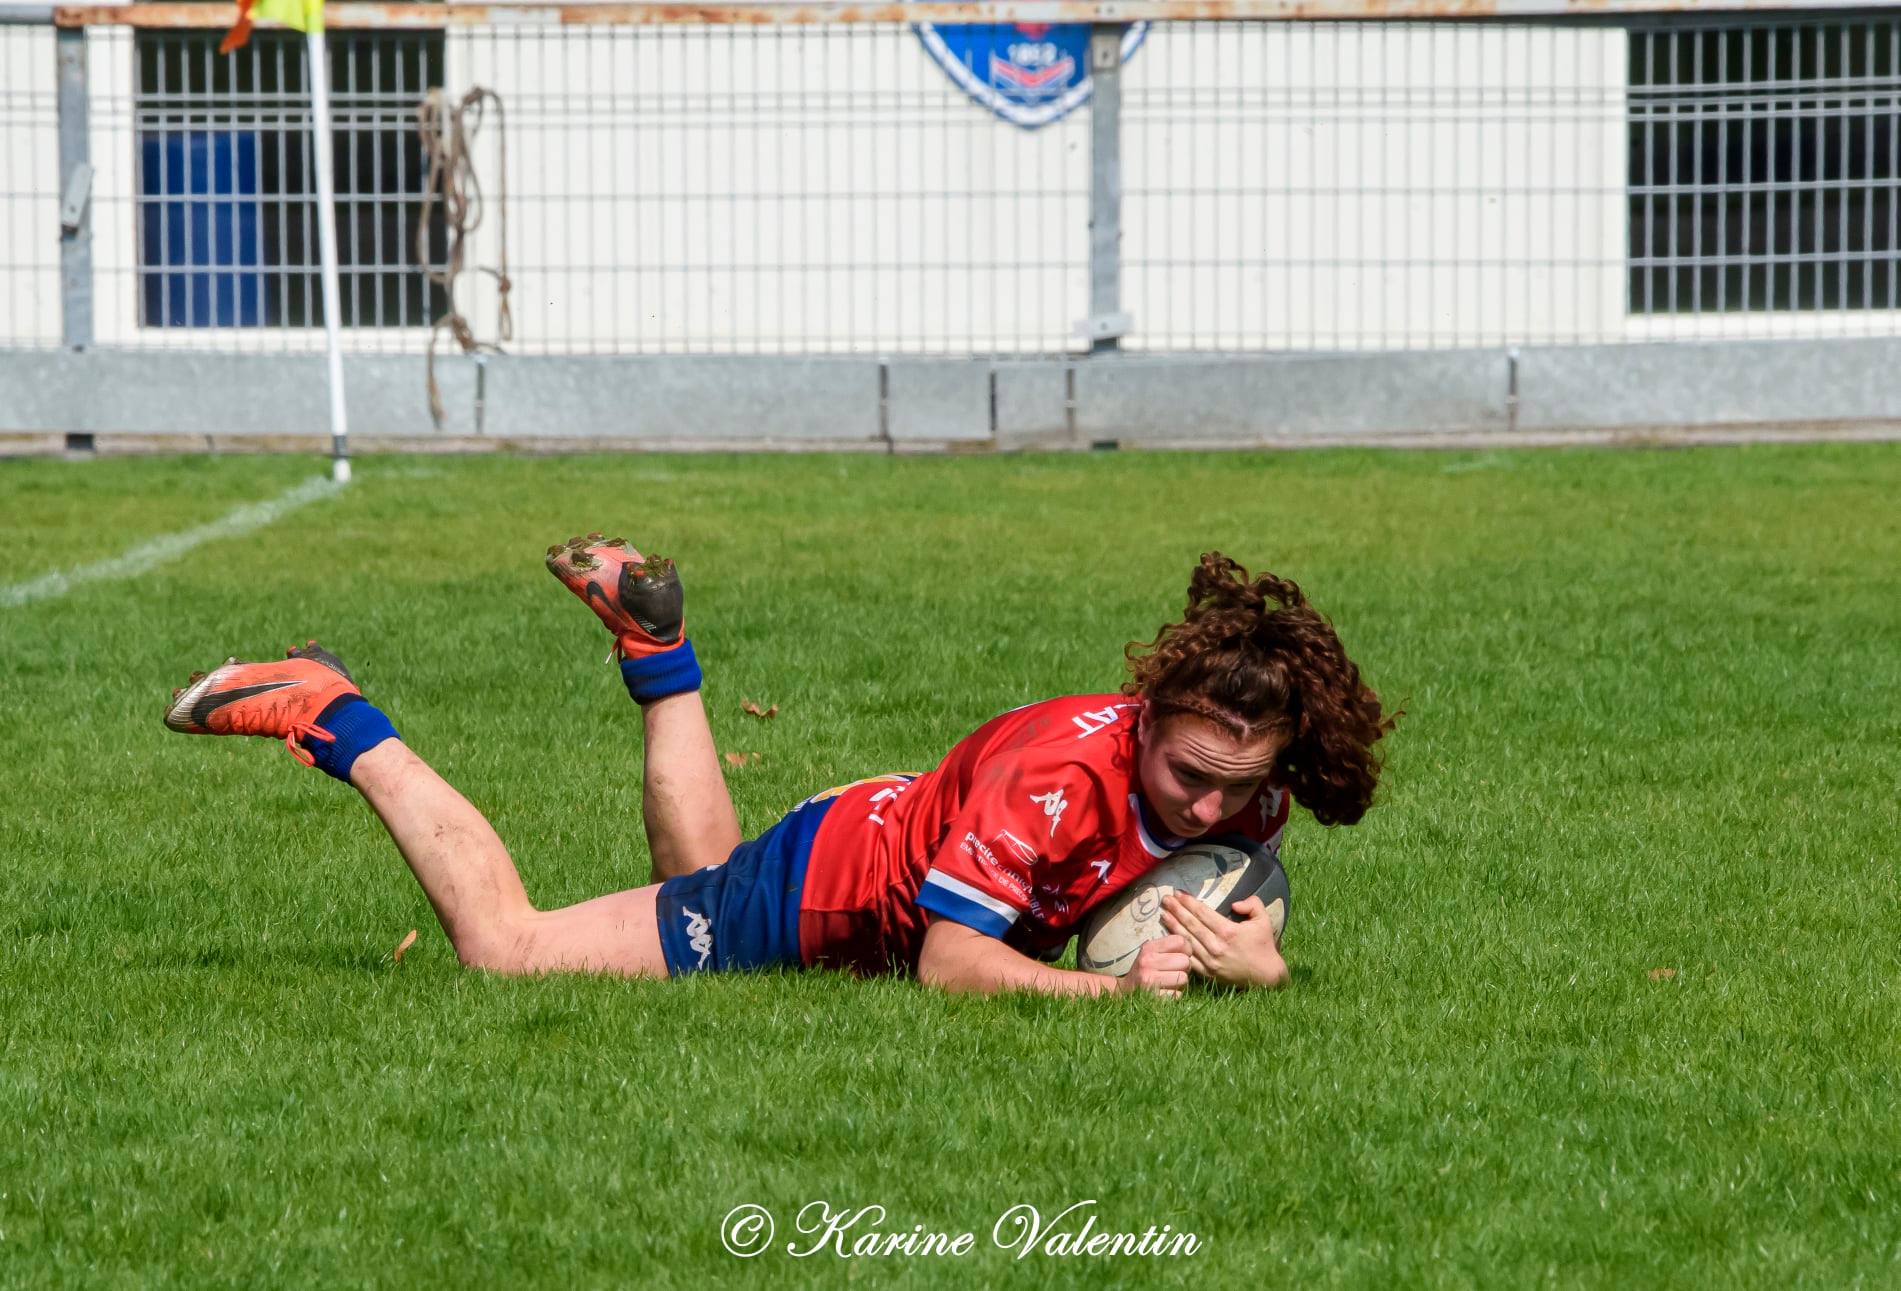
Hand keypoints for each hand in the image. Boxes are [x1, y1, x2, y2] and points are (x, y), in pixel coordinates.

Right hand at [1117, 934, 1191, 998]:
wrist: (1124, 991)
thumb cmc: (1145, 970)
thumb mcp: (1152, 952)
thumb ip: (1170, 946)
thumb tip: (1193, 945)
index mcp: (1149, 948)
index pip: (1180, 941)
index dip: (1186, 949)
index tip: (1180, 955)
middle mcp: (1147, 961)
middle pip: (1185, 961)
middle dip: (1184, 968)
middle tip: (1174, 971)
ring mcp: (1149, 980)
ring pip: (1183, 978)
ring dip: (1180, 982)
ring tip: (1169, 981)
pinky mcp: (1153, 997)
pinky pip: (1177, 994)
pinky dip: (1174, 994)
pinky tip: (1164, 992)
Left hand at [1161, 891, 1288, 989]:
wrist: (1267, 977)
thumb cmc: (1264, 946)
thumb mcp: (1264, 920)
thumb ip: (1252, 904)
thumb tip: (1234, 903)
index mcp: (1228, 931)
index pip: (1202, 913)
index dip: (1189, 902)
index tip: (1178, 893)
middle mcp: (1216, 946)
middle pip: (1191, 924)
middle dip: (1176, 910)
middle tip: (1165, 899)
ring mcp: (1210, 961)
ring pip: (1187, 940)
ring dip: (1173, 926)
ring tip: (1163, 914)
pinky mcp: (1208, 973)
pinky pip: (1189, 958)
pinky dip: (1179, 948)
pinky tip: (1169, 939)